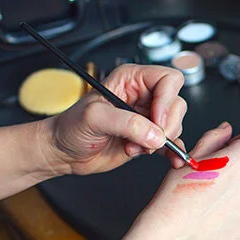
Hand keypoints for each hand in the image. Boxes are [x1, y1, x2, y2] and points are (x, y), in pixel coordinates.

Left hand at [45, 64, 187, 175]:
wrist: (64, 152)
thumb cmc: (71, 127)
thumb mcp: (94, 118)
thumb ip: (127, 123)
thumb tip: (156, 135)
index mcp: (131, 80)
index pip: (168, 79)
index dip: (167, 100)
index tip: (156, 120)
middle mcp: (143, 96)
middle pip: (176, 103)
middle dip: (165, 125)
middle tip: (146, 139)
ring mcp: (147, 118)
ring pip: (175, 125)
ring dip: (159, 141)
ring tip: (134, 147)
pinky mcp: (149, 138)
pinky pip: (173, 143)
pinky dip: (173, 152)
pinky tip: (170, 159)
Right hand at [136, 122, 239, 239]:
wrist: (174, 234)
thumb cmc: (179, 194)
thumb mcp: (193, 154)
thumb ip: (215, 137)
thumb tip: (226, 130)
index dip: (232, 145)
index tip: (219, 156)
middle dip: (236, 168)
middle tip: (211, 179)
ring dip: (236, 190)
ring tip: (211, 199)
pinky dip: (235, 211)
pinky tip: (215, 214)